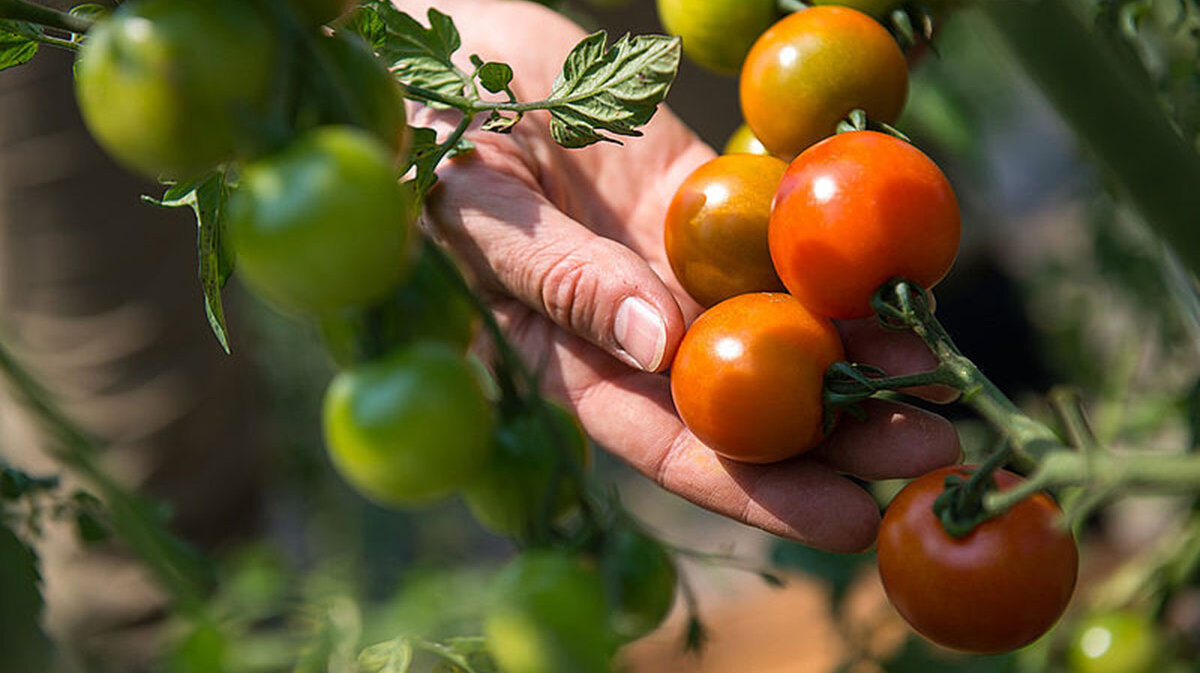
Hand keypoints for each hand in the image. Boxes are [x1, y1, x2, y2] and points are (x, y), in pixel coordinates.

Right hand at [397, 0, 960, 551]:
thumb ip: (561, 278)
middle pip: (741, 405)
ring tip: (940, 378)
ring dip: (856, 357)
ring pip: (774, 329)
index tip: (847, 520)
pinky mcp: (703, 202)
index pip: (666, 443)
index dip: (754, 489)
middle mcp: (633, 329)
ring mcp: (674, 267)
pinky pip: (774, 243)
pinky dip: (834, 269)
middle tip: (930, 451)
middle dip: (835, 436)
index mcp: (567, 354)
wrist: (454, 47)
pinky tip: (898, 287)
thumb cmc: (434, 132)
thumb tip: (655, 347)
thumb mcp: (481, 208)